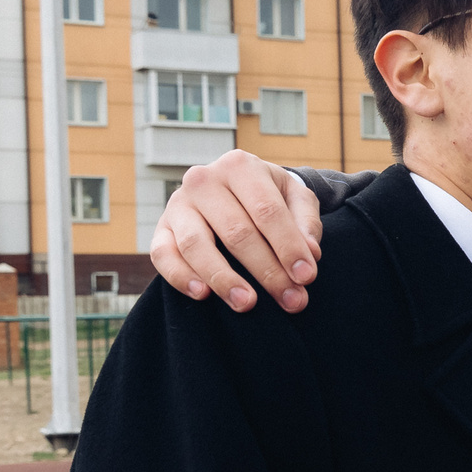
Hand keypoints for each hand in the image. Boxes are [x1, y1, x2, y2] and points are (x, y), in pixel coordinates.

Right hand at [149, 150, 323, 312]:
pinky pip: (162, 255)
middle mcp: (204, 180)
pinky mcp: (161, 228)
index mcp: (240, 167)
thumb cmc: (269, 197)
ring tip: (248, 304)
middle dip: (267, 271)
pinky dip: (180, 276)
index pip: (267, 210)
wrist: (234, 190)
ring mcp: (178, 204)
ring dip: (223, 279)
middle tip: (291, 300)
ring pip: (196, 244)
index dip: (288, 246)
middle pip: (236, 232)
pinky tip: (203, 295)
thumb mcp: (296, 198)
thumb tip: (310, 253)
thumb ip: (306, 223)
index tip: (307, 277)